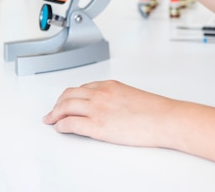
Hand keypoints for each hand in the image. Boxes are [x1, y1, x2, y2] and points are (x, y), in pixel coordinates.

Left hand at [42, 80, 177, 147]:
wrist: (163, 118)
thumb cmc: (154, 110)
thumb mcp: (132, 96)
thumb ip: (116, 98)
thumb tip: (111, 109)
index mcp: (109, 85)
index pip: (83, 88)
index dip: (71, 96)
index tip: (67, 101)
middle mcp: (100, 93)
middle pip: (69, 95)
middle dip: (58, 103)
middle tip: (53, 111)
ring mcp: (97, 108)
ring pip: (66, 106)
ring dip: (55, 113)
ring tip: (51, 120)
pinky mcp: (97, 125)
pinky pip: (70, 123)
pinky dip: (61, 125)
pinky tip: (59, 128)